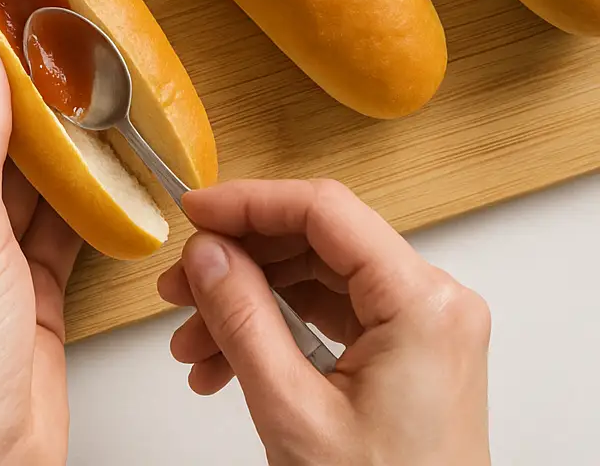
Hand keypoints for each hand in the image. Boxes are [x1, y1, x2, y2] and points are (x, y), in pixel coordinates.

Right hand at [158, 179, 491, 465]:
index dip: (248, 202)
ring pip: (313, 282)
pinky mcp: (407, 356)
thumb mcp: (293, 409)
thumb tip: (207, 254)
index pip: (324, 211)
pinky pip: (328, 319)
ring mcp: (422, 330)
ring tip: (192, 344)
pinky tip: (224, 364)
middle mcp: (433, 305)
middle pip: (314, 244)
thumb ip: (243, 319)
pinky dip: (273, 334)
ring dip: (246, 306)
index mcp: (423, 304)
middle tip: (178, 287)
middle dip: (237, 265)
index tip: (193, 211)